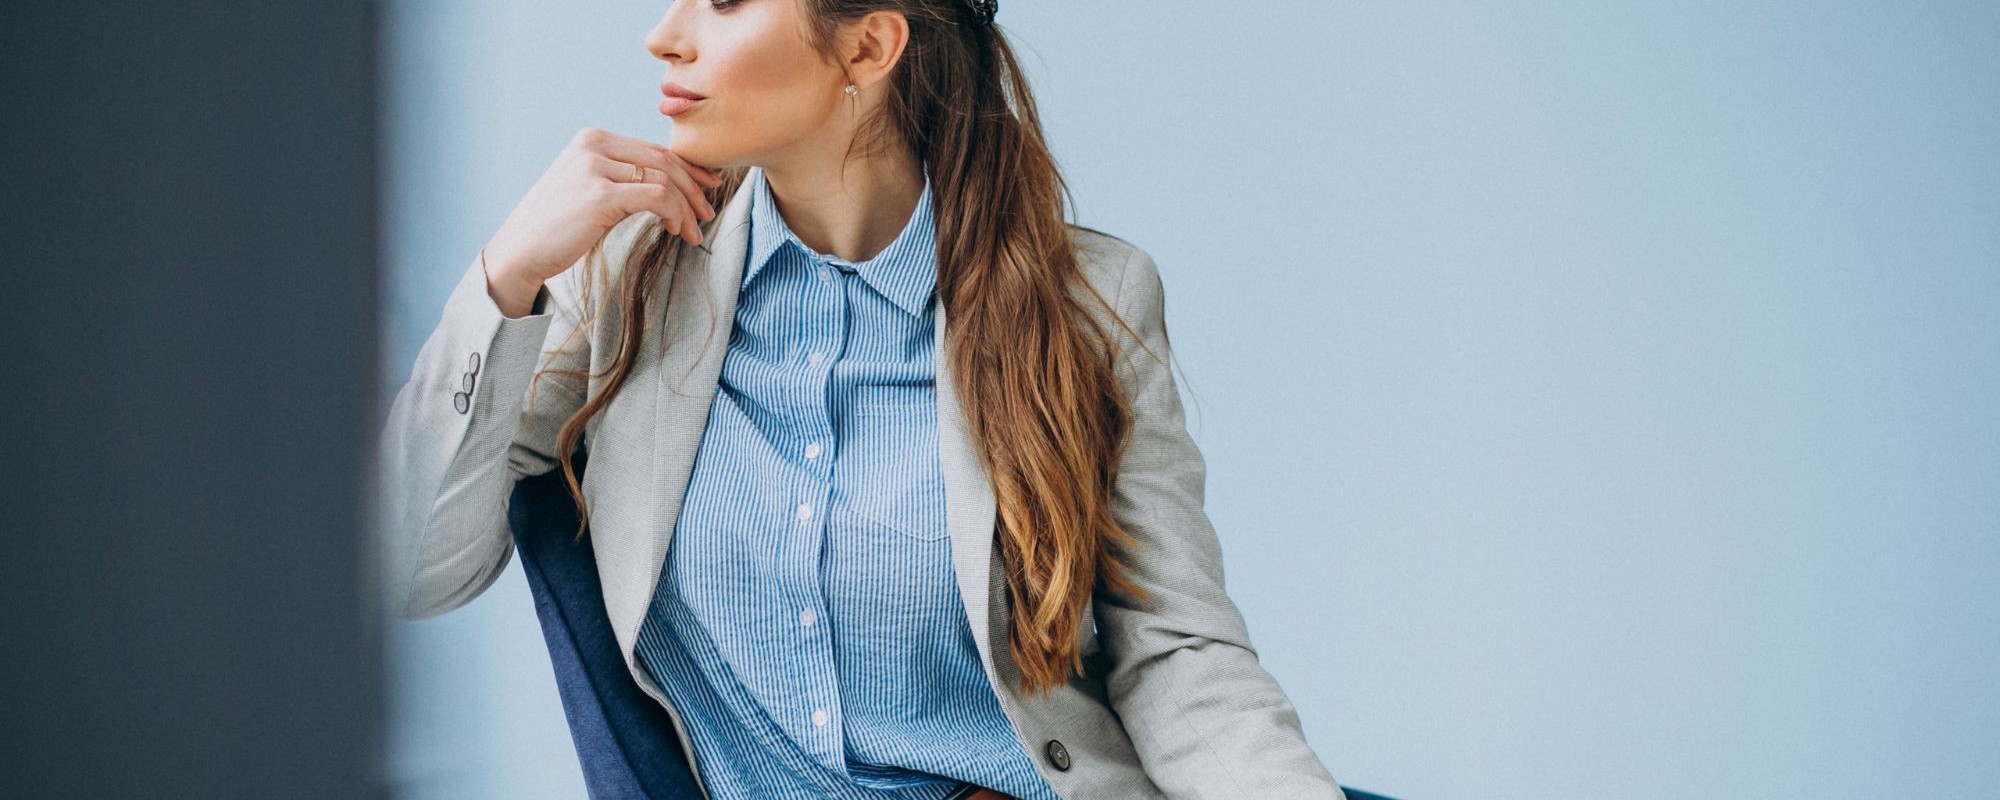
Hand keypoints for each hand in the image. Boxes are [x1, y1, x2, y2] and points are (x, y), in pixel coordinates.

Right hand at [481, 126, 722, 297]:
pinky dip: (675, 213)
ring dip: (687, 207)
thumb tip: (666, 183)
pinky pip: (657, 197)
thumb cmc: (556, 227)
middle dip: (694, 187)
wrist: (520, 252)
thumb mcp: (587, 188)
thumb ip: (619, 176)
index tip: (707, 187)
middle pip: (664, 159)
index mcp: (592, 138)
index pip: (653, 148)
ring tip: (695, 231)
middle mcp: (593, 144)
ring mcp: (595, 167)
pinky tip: (676, 230)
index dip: (687, 168)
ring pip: (665, 178)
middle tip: (707, 213)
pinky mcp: (600, 195)